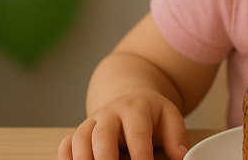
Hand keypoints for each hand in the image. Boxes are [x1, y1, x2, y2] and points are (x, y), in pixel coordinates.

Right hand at [57, 91, 189, 159]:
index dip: (140, 154)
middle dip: (105, 159)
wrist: (129, 95)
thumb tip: (181, 155)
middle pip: (102, 136)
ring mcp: (91, 122)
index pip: (137, 133)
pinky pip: (66, 144)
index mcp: (136, 108)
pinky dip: (66, 158)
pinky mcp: (78, 132)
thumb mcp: (169, 116)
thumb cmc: (151, 112)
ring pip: (80, 140)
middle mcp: (110, 114)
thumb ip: (176, 136)